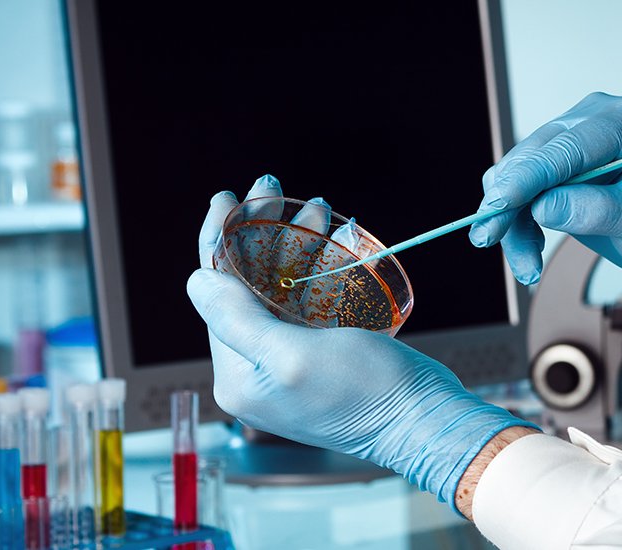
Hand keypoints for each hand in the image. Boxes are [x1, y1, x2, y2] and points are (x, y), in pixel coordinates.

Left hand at [191, 175, 533, 509]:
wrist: (426, 421)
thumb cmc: (365, 392)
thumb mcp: (293, 356)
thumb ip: (238, 321)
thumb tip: (195, 281)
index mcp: (238, 376)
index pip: (216, 294)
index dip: (218, 240)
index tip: (226, 197)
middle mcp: (256, 371)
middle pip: (245, 285)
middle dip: (261, 232)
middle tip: (273, 187)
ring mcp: (289, 364)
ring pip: (279, 286)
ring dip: (294, 242)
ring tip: (315, 206)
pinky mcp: (321, 356)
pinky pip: (308, 300)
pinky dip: (317, 266)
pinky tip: (331, 238)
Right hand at [468, 93, 621, 293]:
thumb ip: (596, 210)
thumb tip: (543, 206)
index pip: (565, 147)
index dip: (527, 177)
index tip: (497, 205)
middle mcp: (593, 120)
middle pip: (532, 157)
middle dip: (508, 202)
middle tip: (489, 240)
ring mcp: (574, 140)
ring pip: (518, 176)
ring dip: (511, 220)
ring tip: (525, 265)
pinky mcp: (560, 166)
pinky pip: (523, 192)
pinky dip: (518, 223)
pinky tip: (528, 255)